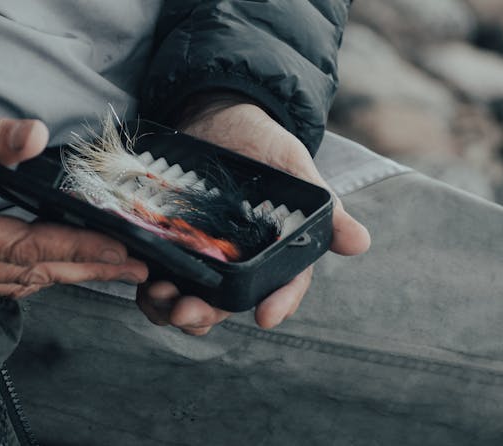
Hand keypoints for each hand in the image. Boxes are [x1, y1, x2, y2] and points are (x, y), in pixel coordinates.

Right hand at [0, 90, 147, 297]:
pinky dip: (32, 274)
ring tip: (107, 269)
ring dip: (62, 276)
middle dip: (84, 271)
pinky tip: (59, 267)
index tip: (118, 250)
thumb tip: (37, 137)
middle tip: (132, 269)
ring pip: (11, 283)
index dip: (76, 249)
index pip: (24, 247)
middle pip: (25, 275)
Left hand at [136, 97, 369, 334]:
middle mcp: (238, 258)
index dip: (279, 303)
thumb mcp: (292, 165)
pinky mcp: (169, 240)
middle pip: (227, 300)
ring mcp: (202, 251)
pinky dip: (148, 284)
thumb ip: (321, 205)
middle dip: (206, 314)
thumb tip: (360, 243)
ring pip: (191, 295)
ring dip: (171, 307)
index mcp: (274, 247)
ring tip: (158, 299)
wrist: (215, 113)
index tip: (266, 317)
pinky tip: (141, 281)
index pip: (284, 284)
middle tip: (186, 312)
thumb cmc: (261, 140)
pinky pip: (159, 272)